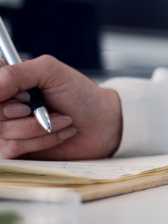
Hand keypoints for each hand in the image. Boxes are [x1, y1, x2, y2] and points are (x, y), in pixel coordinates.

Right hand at [0, 55, 122, 159]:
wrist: (102, 124)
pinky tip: (60, 133)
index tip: (25, 96)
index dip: (3, 95)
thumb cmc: (79, 94)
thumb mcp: (51, 72)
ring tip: (61, 118)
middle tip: (44, 106)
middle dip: (24, 112)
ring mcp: (4, 129)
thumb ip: (17, 72)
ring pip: (2, 132)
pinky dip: (42, 140)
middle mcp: (2, 105)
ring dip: (39, 127)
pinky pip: (12, 148)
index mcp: (6, 82)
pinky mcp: (12, 151)